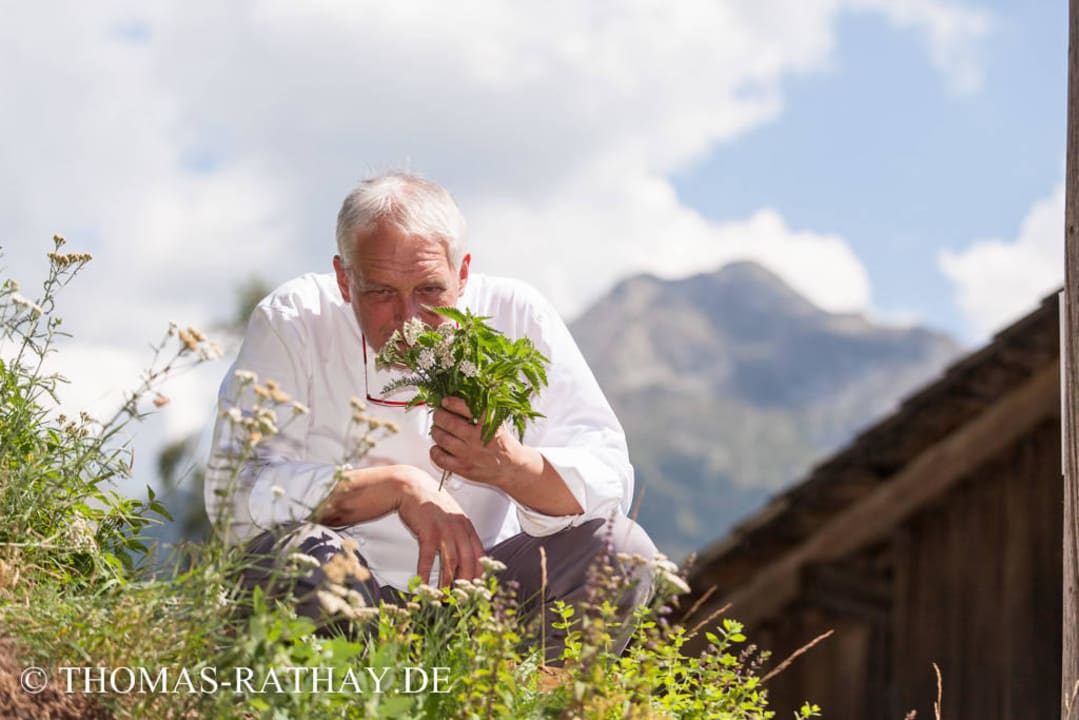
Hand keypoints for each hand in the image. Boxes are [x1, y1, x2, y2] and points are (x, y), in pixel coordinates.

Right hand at [316, 464, 484, 586]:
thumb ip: (460, 534)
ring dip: (446, 583)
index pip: (480, 555)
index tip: (478, 590)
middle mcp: (459, 529)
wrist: (411, 487)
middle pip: (468, 562)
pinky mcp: (427, 531)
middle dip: (465, 584)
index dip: (480, 574)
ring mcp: (444, 530)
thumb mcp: (451, 517)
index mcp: (467, 526)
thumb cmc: (430, 504)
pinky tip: (422, 584)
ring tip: (442, 598)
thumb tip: (464, 556)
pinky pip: (428, 557)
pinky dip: (426, 573)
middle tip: (460, 600)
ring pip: (451, 562)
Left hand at [430, 397, 540, 488]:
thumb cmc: (501, 442)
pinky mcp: (463, 468)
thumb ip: (480, 410)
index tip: (446, 401)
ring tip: (437, 429)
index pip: (464, 407)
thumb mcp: (496, 421)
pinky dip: (435, 451)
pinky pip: (440, 458)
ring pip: (442, 439)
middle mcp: (477, 438)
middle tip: (439, 414)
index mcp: (488, 423)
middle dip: (439, 416)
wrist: (511, 467)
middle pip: (448, 422)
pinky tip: (438, 447)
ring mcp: (469, 454)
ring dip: (435, 431)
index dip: (451, 402)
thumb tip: (458, 398)